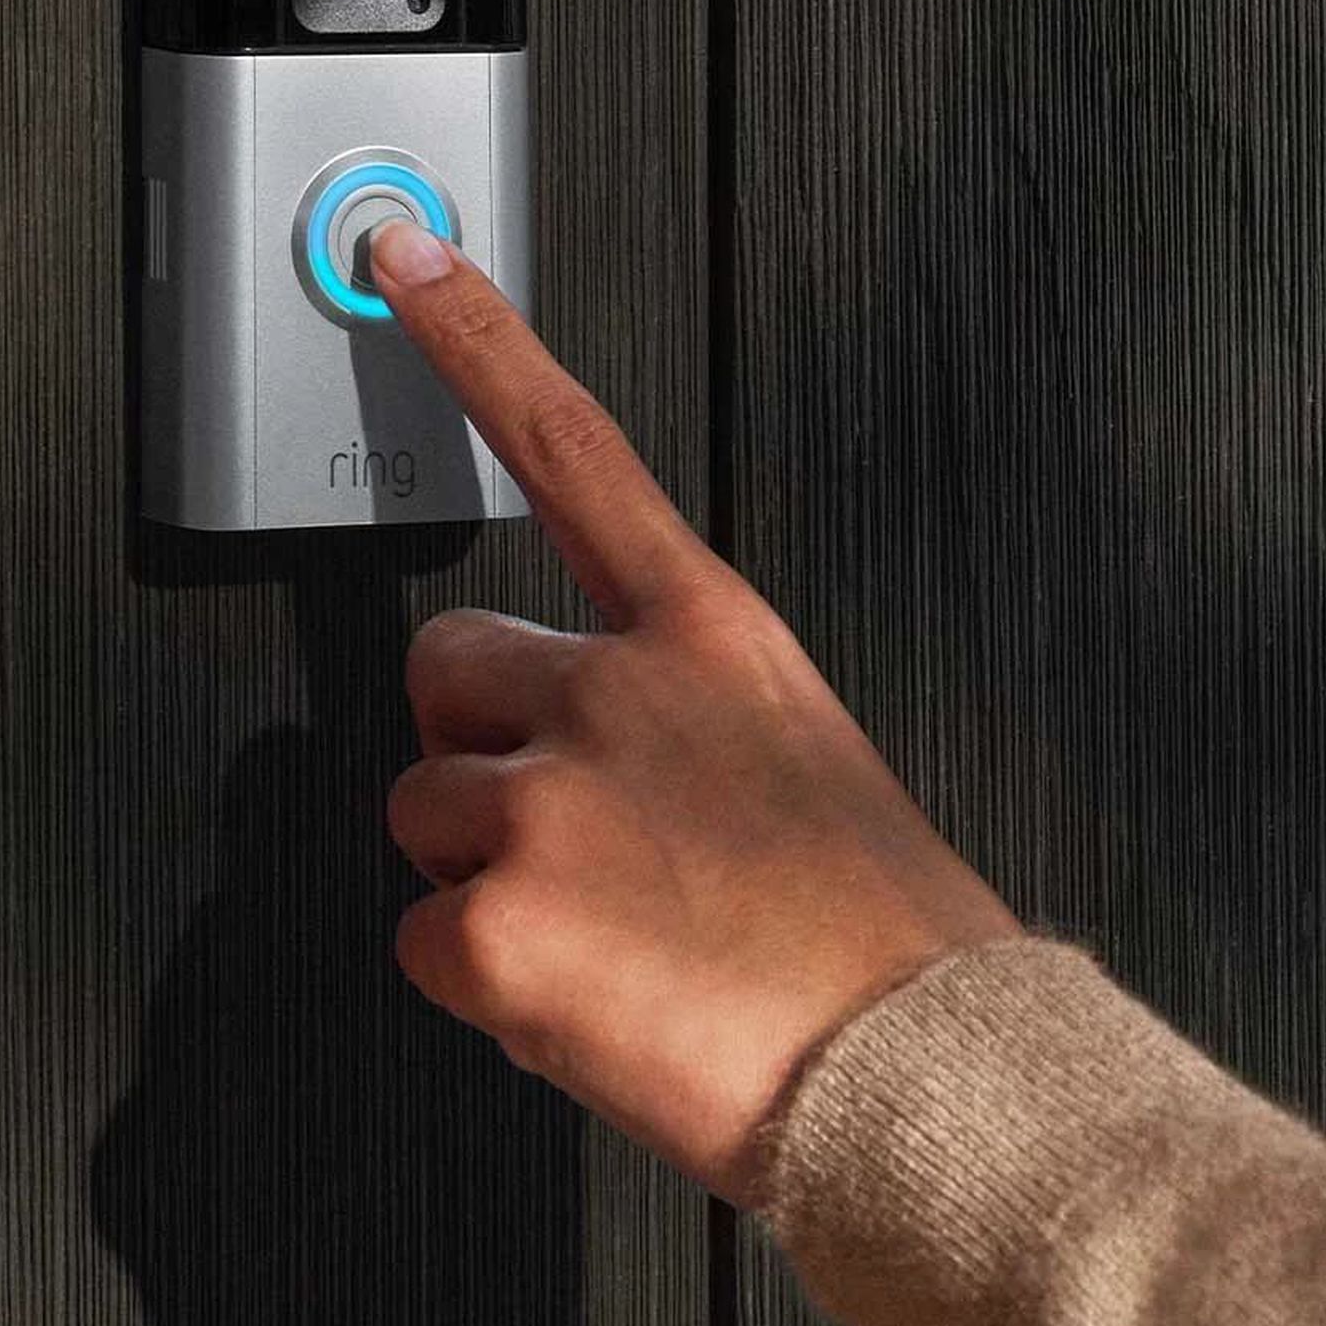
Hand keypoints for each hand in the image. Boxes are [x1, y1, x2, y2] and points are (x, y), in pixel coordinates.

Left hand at [364, 218, 1019, 1205]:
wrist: (929, 1077)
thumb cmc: (877, 933)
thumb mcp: (793, 755)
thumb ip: (671, 711)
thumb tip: (578, 739)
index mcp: (704, 634)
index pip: (569, 446)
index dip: (470, 335)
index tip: (396, 249)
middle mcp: (613, 688)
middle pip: (440, 666)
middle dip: (478, 743)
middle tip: (579, 834)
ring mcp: (547, 799)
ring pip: (423, 814)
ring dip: (487, 876)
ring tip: (614, 935)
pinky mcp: (498, 921)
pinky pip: (423, 941)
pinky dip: (486, 987)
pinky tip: (591, 1002)